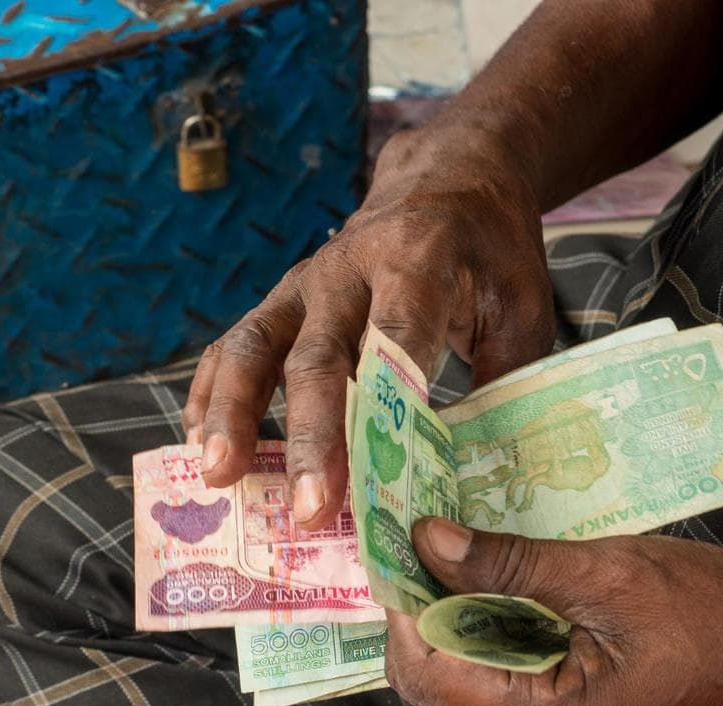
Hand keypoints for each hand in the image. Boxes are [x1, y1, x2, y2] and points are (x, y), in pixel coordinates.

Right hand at [181, 127, 555, 528]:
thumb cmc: (490, 255)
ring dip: (232, 414)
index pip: (395, 336)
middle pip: (317, 356)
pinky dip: (213, 395)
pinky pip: (236, 346)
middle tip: (307, 510)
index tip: (375, 474)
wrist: (450, 178)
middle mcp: (348, 268)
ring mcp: (304, 282)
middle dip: (310, 437)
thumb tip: (478, 475)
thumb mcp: (522, 309)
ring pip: (255, 346)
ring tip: (219, 476)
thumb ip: (500, 382)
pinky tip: (200, 446)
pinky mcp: (281, 298)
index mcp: (419, 261)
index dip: (381, 406)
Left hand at [384, 519, 722, 705]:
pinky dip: (492, 633)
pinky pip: (503, 685)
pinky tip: (501, 579)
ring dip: (456, 616)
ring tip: (460, 543)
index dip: (402, 602)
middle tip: (425, 529)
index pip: (424, 670)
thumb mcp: (611, 575)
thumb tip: (426, 538)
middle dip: (423, 606)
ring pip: (465, 682)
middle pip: (435, 681)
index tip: (398, 534)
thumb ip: (511, 563)